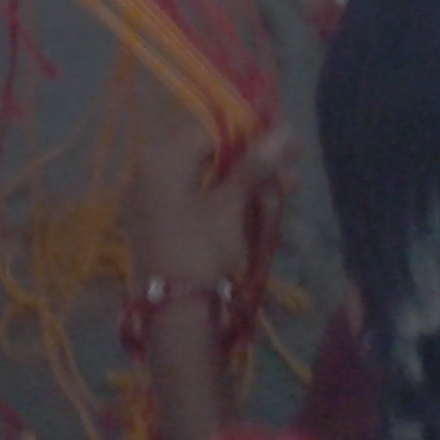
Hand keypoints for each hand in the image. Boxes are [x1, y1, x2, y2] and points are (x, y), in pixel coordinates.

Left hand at [127, 127, 293, 284]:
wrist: (173, 312)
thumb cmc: (202, 249)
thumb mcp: (230, 206)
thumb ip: (254, 166)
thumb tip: (285, 130)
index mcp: (161, 157)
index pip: (211, 128)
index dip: (251, 131)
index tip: (285, 137)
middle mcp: (147, 168)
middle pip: (209, 152)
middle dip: (253, 160)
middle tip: (292, 168)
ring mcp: (149, 195)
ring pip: (205, 176)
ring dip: (244, 181)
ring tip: (285, 189)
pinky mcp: (156, 218)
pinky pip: (193, 195)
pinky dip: (223, 197)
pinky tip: (259, 203)